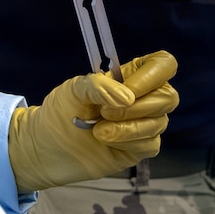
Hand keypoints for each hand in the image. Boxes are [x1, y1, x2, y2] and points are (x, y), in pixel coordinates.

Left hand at [7, 52, 178, 192]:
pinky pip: (150, 144)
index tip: (128, 90)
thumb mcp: (74, 89)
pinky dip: (127, 142)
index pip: (163, 65)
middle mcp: (143, 99)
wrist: (46, 147)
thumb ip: (99, 86)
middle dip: (137, 107)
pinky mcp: (139, 148)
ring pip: (159, 123)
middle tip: (104, 113)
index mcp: (131, 76)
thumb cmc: (62, 111)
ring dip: (127, 128)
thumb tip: (127, 98)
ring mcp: (143, 125)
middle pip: (168, 97)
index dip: (152, 76)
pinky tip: (106, 141)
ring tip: (97, 131)